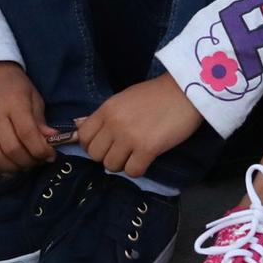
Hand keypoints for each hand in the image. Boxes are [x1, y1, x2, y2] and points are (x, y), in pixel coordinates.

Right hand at [0, 62, 59, 173]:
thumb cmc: (15, 85)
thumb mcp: (34, 97)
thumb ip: (41, 122)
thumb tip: (52, 142)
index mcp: (14, 104)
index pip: (27, 134)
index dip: (41, 150)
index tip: (50, 155)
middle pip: (12, 150)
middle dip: (29, 161)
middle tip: (37, 160)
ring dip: (13, 168)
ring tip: (23, 164)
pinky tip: (5, 166)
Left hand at [75, 74, 204, 177]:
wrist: (185, 91)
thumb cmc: (156, 94)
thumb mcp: (124, 99)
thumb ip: (103, 114)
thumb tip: (77, 125)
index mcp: (107, 109)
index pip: (83, 136)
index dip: (92, 144)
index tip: (106, 144)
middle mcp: (114, 123)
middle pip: (95, 154)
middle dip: (107, 155)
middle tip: (123, 150)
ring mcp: (129, 137)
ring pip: (111, 166)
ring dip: (122, 164)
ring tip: (135, 154)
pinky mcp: (147, 149)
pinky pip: (132, 171)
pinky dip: (138, 169)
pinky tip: (146, 159)